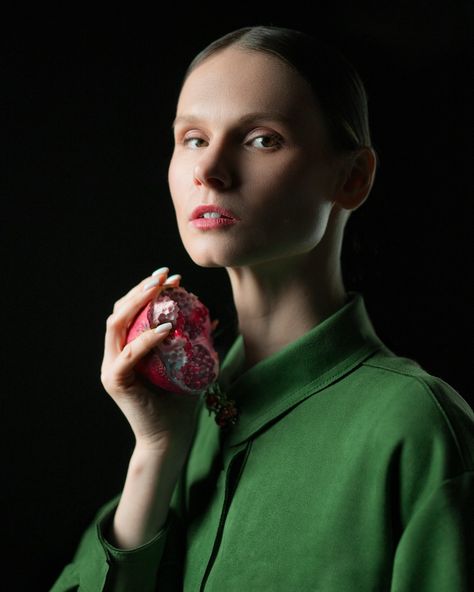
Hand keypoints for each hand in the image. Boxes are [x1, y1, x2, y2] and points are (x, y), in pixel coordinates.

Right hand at [100, 269, 201, 450]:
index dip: (146, 290)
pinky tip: (167, 327)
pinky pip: (130, 354)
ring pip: (116, 325)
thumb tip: (211, 316)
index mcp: (127, 349)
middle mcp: (114, 355)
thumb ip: (193, 342)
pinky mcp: (116, 381)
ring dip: (138, 302)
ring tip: (161, 288)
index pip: (129, 311)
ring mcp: (112, 368)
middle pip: (119, 312)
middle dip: (141, 289)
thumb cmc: (180, 402)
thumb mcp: (187, 364)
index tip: (171, 277)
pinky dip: (147, 338)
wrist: (172, 437)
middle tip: (165, 275)